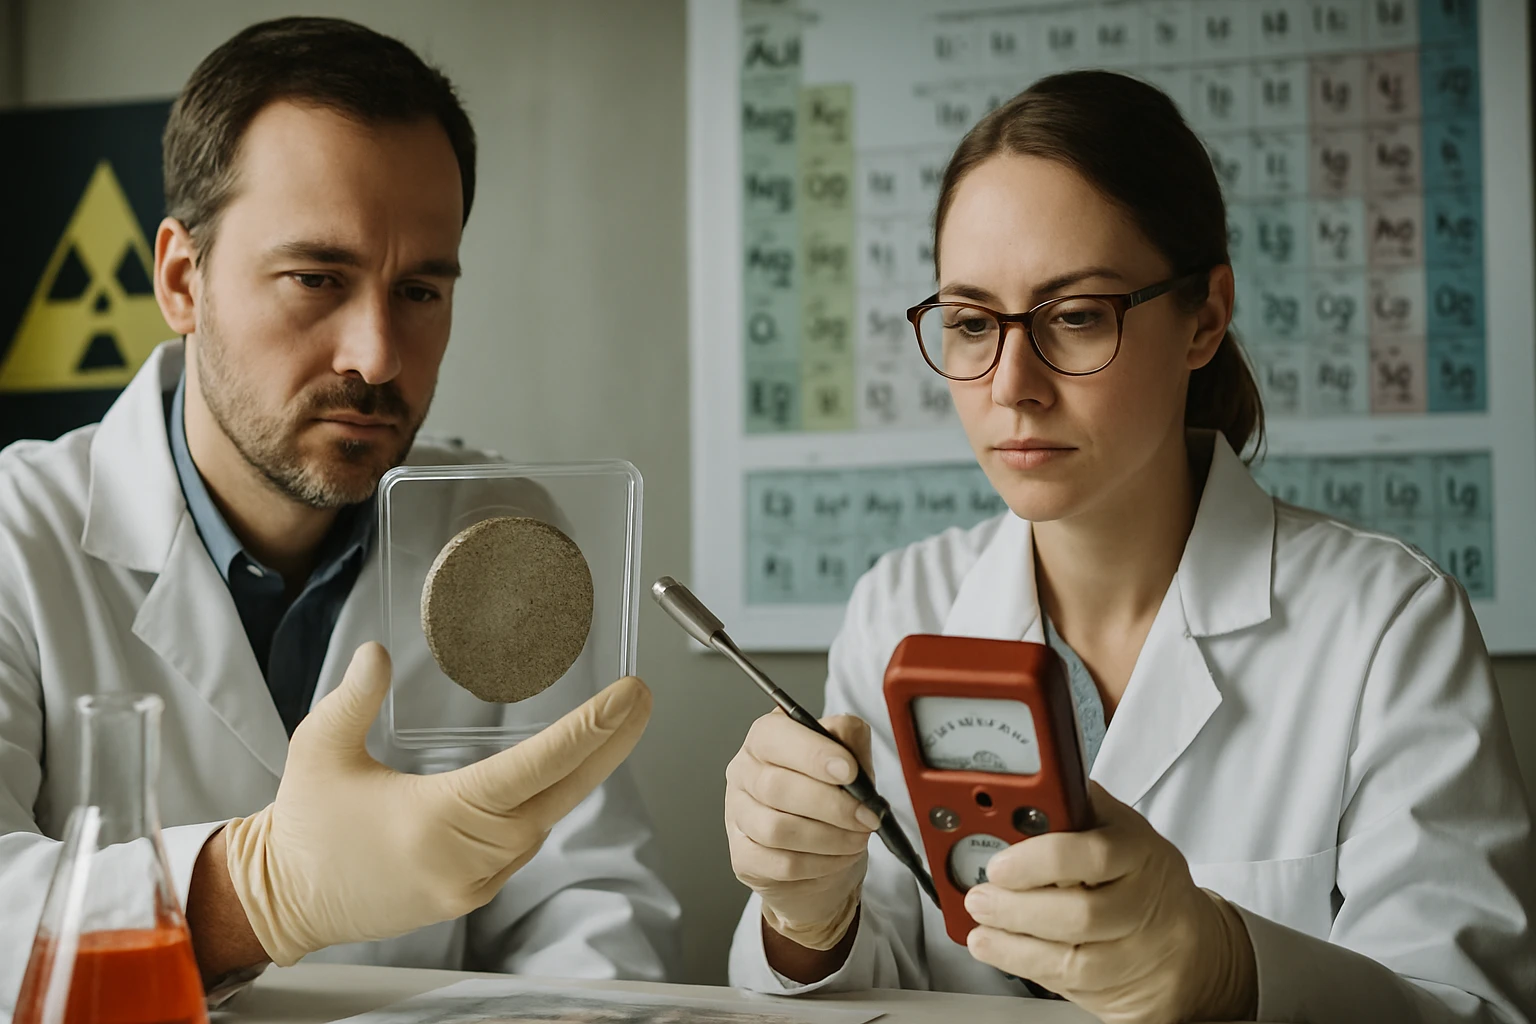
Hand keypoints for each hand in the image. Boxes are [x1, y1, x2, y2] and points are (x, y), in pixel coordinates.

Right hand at [223, 643, 651, 965]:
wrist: (282, 900)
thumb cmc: (303, 824)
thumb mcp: (318, 749)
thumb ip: (353, 698)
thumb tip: (378, 653)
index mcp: (437, 817)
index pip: (533, 768)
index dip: (586, 732)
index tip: (625, 699)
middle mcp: (466, 856)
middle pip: (558, 795)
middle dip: (607, 746)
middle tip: (641, 703)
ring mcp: (472, 882)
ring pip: (543, 822)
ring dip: (576, 778)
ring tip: (609, 728)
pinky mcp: (469, 896)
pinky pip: (521, 846)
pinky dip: (541, 809)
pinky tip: (553, 778)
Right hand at [725, 709, 880, 949]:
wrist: (821, 854)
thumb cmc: (832, 798)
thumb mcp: (850, 762)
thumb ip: (850, 740)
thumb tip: (847, 735)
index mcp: (765, 738)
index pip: (775, 736)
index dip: (813, 753)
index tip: (850, 771)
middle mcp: (743, 772)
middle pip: (775, 787)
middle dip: (831, 804)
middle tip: (867, 816)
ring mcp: (738, 816)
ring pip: (776, 829)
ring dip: (828, 838)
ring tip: (857, 839)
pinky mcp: (743, 857)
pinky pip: (782, 864)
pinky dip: (820, 864)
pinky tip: (839, 857)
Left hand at [963, 783, 1256, 1023]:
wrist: (1198, 946)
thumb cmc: (1145, 878)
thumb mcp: (1121, 829)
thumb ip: (1077, 809)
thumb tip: (1026, 789)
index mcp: (1142, 853)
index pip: (1094, 855)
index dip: (1038, 861)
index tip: (998, 865)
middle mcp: (1146, 906)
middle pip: (1080, 915)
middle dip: (1016, 909)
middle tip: (979, 898)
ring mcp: (1142, 955)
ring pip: (1074, 960)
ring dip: (1014, 945)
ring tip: (982, 927)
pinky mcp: (1133, 996)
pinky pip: (1075, 990)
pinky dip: (1027, 968)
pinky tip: (999, 951)